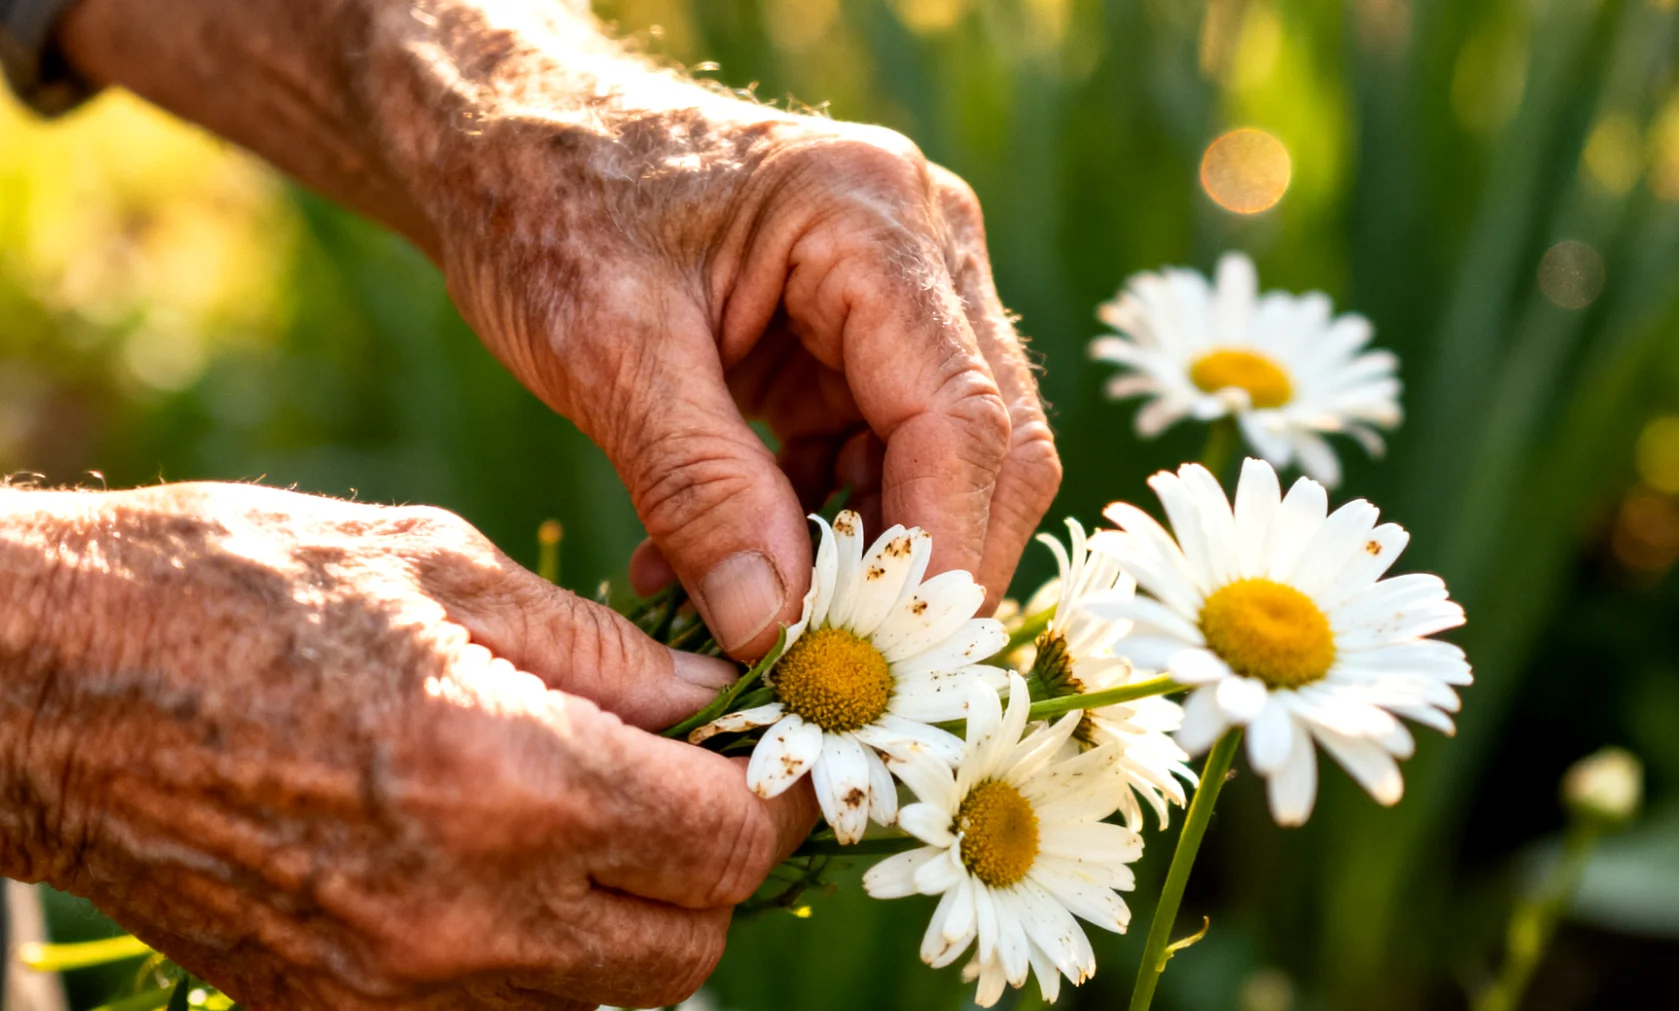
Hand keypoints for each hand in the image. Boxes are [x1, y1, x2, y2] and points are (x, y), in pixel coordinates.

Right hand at [0, 483, 814, 1009]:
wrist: (41, 687)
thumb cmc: (232, 590)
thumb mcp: (440, 567)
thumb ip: (603, 651)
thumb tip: (718, 697)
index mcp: (505, 777)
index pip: (729, 841)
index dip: (777, 792)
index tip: (770, 744)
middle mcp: (464, 911)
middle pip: (691, 946)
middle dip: (716, 864)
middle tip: (690, 778)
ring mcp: (394, 986)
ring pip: (604, 995)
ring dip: (634, 916)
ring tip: (596, 813)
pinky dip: (540, 953)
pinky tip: (503, 859)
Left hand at [428, 71, 1061, 660]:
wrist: (509, 143)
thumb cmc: (546, 206)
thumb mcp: (604, 349)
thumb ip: (697, 489)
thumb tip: (771, 632)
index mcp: (869, 216)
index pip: (962, 413)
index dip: (937, 553)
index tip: (882, 664)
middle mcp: (922, 242)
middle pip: (985, 444)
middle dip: (919, 569)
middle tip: (840, 673)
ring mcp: (903, 288)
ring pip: (941, 461)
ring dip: (860, 557)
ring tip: (750, 626)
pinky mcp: (861, 334)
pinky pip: (877, 452)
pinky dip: (816, 526)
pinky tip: (727, 573)